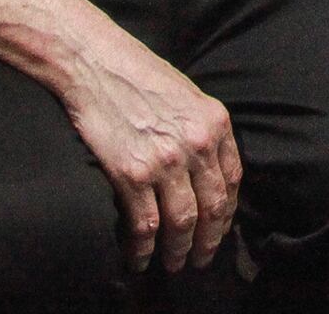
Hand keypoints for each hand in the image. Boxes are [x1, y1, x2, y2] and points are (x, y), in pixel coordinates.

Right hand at [56, 27, 242, 274]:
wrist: (95, 63)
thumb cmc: (139, 75)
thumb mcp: (189, 96)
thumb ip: (203, 132)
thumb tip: (208, 171)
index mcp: (215, 122)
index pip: (233, 180)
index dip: (227, 212)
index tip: (220, 228)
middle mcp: (196, 144)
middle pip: (212, 207)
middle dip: (208, 240)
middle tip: (202, 259)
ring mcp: (165, 161)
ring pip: (182, 222)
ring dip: (178, 251)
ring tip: (173, 263)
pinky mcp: (131, 174)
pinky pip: (145, 225)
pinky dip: (144, 249)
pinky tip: (141, 258)